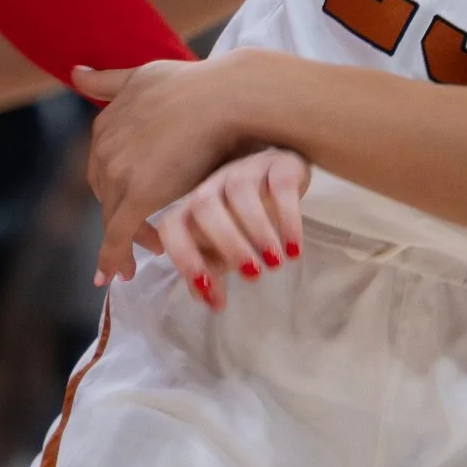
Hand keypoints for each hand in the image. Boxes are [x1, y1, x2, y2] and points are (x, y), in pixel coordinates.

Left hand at [76, 54, 258, 281]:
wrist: (225, 97)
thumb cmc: (195, 85)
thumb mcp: (142, 75)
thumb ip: (107, 80)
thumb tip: (74, 73)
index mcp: (104, 123)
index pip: (102, 168)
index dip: (116, 188)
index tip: (134, 204)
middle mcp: (104, 147)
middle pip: (106, 194)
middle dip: (124, 214)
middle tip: (150, 232)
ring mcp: (119, 172)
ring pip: (114, 217)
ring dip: (129, 238)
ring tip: (157, 247)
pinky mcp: (138, 195)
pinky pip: (118, 235)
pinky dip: (112, 258)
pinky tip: (119, 275)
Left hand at [150, 148, 310, 310]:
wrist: (277, 177)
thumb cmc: (240, 218)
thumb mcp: (221, 246)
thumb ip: (210, 271)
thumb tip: (211, 302)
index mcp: (192, 207)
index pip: (172, 225)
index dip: (183, 256)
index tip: (205, 288)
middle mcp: (212, 185)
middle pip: (205, 205)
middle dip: (227, 242)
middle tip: (252, 274)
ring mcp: (244, 170)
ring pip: (241, 192)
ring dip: (258, 231)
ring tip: (275, 263)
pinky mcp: (278, 164)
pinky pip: (280, 185)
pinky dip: (288, 218)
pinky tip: (294, 248)